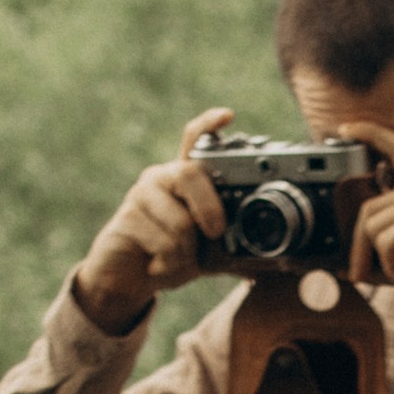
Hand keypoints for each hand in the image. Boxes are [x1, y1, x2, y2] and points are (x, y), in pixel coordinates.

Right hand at [67, 108, 235, 334]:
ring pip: (180, 221)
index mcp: (185, 181)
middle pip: (190, 173)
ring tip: (177, 259)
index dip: (209, 125)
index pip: (193, 141)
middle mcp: (163, 178)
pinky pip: (162, 241)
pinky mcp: (127, 217)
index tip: (228, 115)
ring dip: (186, 252)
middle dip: (209, 208)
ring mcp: (142, 194)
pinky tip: (158, 266)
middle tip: (215, 233)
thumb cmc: (168, 258)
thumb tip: (267, 267)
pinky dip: (169, 263)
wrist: (126, 279)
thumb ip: (230, 255)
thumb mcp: (206, 257)